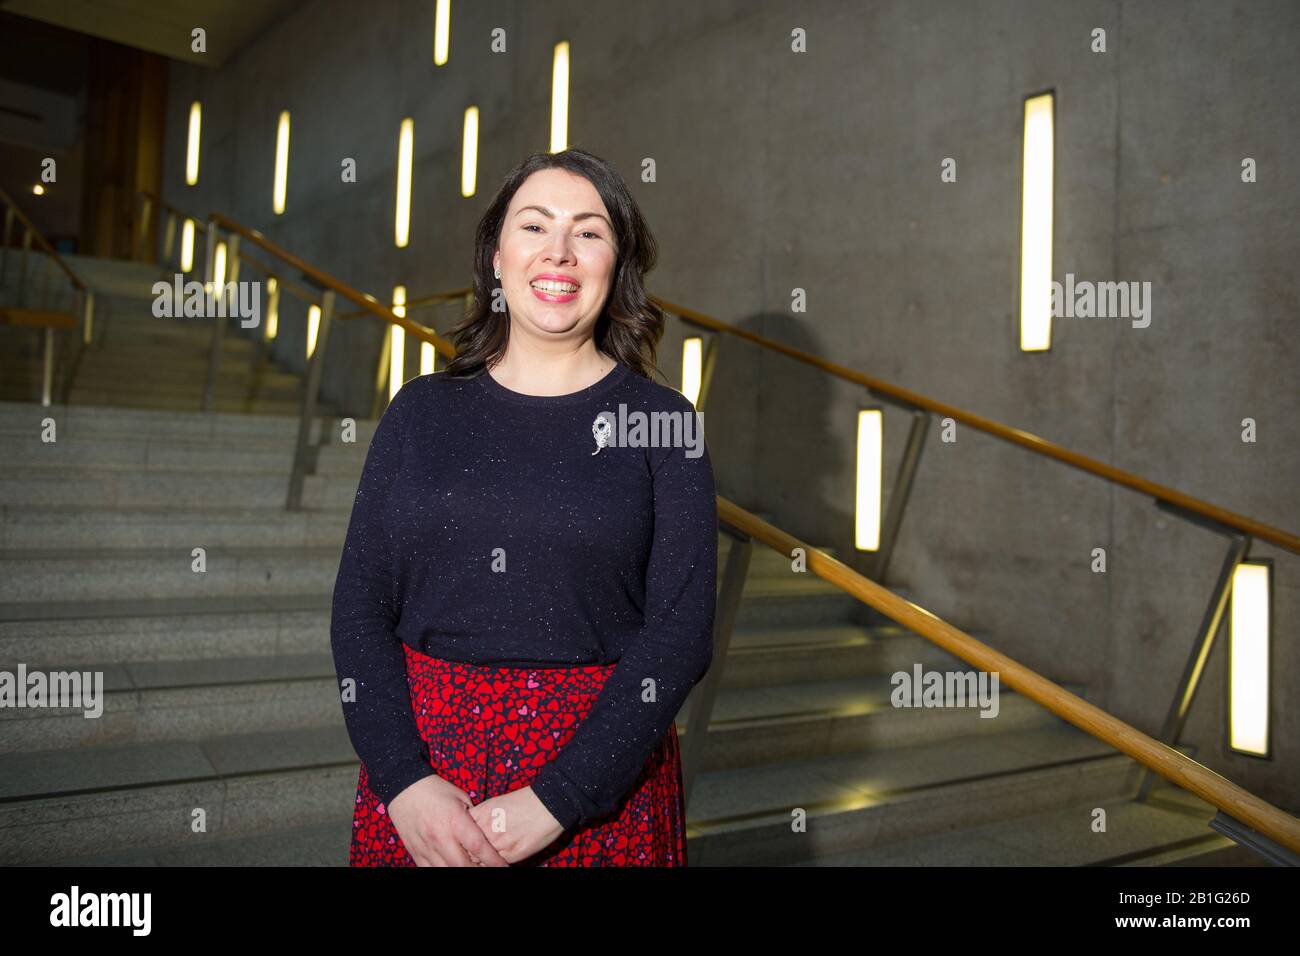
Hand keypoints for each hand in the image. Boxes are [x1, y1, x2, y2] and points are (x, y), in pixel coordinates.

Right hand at [387, 775, 509, 866]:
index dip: (493, 860)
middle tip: (490, 870)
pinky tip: (452, 868)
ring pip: (446, 871)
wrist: (404, 787)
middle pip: (462, 865)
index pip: (478, 846)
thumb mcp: (461, 798)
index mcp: (455, 820)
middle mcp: (440, 836)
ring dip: (462, 872)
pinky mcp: (415, 852)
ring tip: (473, 869)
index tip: (504, 867)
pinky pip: (429, 870)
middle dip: (478, 870)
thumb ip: (473, 818)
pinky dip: (442, 872)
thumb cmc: (436, 790)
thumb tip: (487, 833)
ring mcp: (425, 846)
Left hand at [468, 786, 565, 863]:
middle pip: (466, 848)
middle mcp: (486, 828)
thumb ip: (482, 818)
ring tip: (482, 859)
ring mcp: (497, 842)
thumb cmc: (525, 802)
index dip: (460, 841)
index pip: (460, 833)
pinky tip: (494, 861)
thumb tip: (472, 830)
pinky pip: (494, 864)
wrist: (549, 803)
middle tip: (469, 855)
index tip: (461, 845)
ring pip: (478, 859)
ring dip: (479, 860)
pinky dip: (492, 864)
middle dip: (467, 853)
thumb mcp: (497, 803)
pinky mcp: (510, 854)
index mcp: (481, 813)